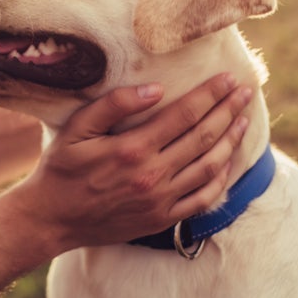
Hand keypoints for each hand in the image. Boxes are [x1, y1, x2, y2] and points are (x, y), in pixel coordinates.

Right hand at [11, 73, 252, 251]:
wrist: (51, 219)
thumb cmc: (61, 169)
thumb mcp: (77, 129)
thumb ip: (113, 105)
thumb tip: (155, 89)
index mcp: (132, 149)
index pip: (184, 115)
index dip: (210, 95)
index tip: (229, 79)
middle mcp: (152, 175)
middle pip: (203, 137)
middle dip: (228, 111)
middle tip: (246, 92)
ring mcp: (160, 200)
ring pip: (209, 166)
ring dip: (231, 141)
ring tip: (243, 120)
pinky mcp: (162, 219)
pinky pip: (203, 199)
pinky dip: (221, 178)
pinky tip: (228, 161)